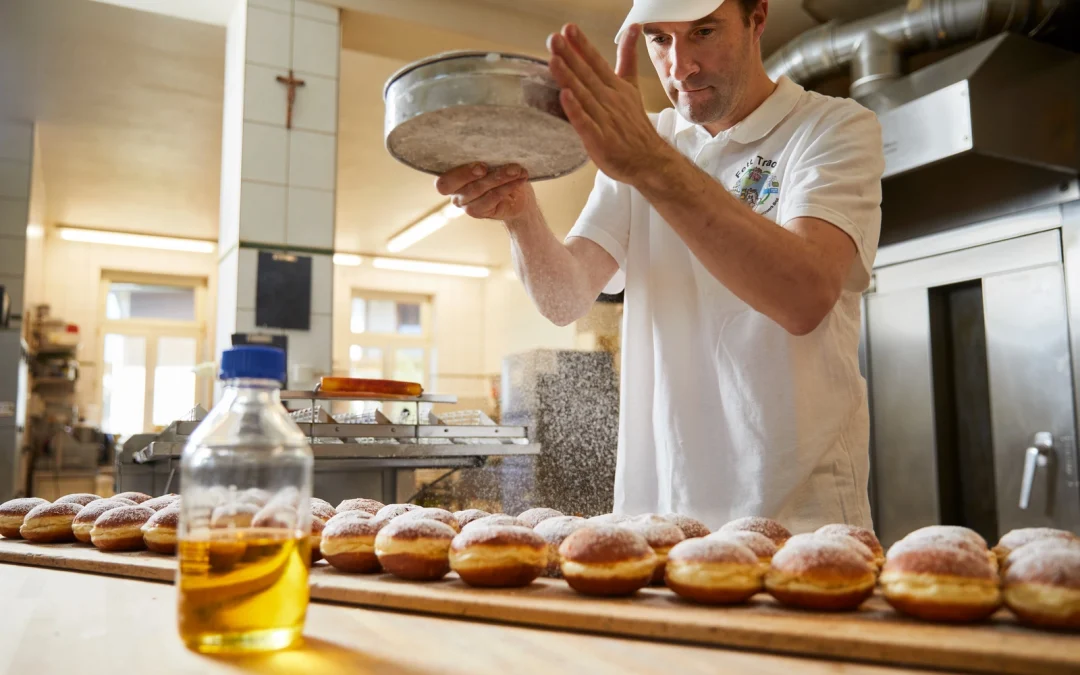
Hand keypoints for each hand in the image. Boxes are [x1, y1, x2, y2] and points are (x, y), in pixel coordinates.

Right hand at [435, 163, 536, 222]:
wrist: (517, 196)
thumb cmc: (499, 169)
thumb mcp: (491, 158)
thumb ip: (485, 153)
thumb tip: (492, 140)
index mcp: (450, 174)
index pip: (443, 180)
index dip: (459, 173)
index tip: (481, 165)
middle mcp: (454, 191)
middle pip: (455, 185)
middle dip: (471, 174)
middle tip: (489, 167)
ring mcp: (465, 203)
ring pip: (477, 190)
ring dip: (499, 178)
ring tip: (516, 170)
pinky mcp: (478, 212)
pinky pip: (492, 198)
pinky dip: (507, 187)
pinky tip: (519, 179)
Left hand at [547, 24, 666, 185]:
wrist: (649, 160)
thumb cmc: (634, 124)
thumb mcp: (631, 86)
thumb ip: (628, 57)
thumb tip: (633, 27)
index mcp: (615, 86)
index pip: (596, 61)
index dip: (582, 45)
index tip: (568, 29)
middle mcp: (609, 100)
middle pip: (587, 75)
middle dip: (570, 56)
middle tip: (554, 38)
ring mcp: (604, 120)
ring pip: (583, 95)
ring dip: (568, 77)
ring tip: (553, 60)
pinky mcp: (599, 140)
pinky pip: (585, 122)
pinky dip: (575, 110)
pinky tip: (565, 96)